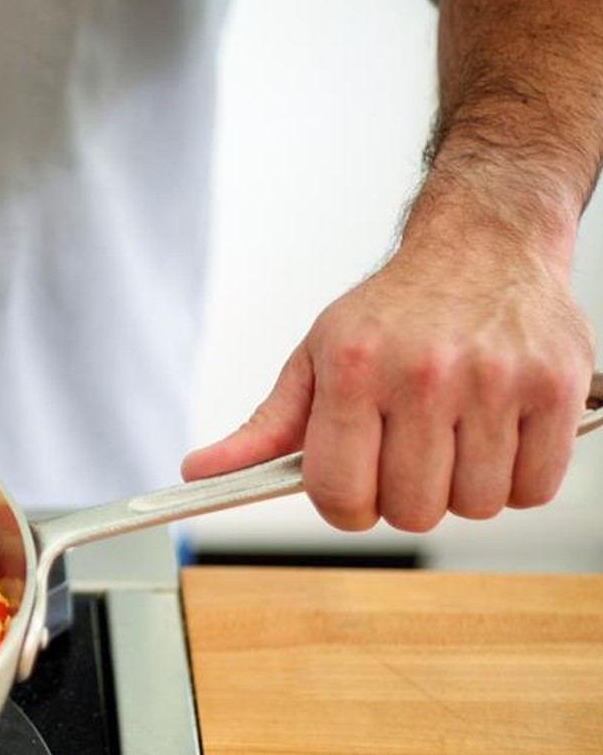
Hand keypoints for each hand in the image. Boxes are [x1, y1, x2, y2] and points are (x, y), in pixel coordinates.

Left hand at [181, 221, 595, 532]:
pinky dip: (518, 481)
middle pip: (411, 510)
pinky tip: (498, 439)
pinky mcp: (556, 387)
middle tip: (408, 456)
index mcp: (352, 369)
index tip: (355, 494)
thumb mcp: (314, 360)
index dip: (344, 510)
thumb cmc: (392, 314)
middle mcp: (422, 373)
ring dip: (463, 491)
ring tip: (455, 440)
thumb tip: (198, 473)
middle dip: (404, 499)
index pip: (338, 492)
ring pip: (475, 505)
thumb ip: (262, 429)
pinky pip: (535, 488)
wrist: (483, 243)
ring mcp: (494, 380)